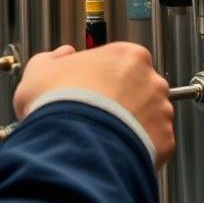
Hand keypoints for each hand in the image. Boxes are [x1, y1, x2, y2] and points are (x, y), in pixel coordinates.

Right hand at [13, 42, 174, 168]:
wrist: (73, 144)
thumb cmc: (60, 105)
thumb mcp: (39, 70)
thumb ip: (53, 59)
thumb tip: (61, 57)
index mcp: (126, 55)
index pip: (118, 60)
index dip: (100, 76)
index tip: (89, 86)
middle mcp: (151, 80)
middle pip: (139, 87)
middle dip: (120, 99)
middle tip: (96, 112)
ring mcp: (161, 111)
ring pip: (149, 116)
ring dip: (131, 123)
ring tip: (104, 134)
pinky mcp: (164, 141)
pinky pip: (153, 142)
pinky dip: (137, 146)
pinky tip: (115, 147)